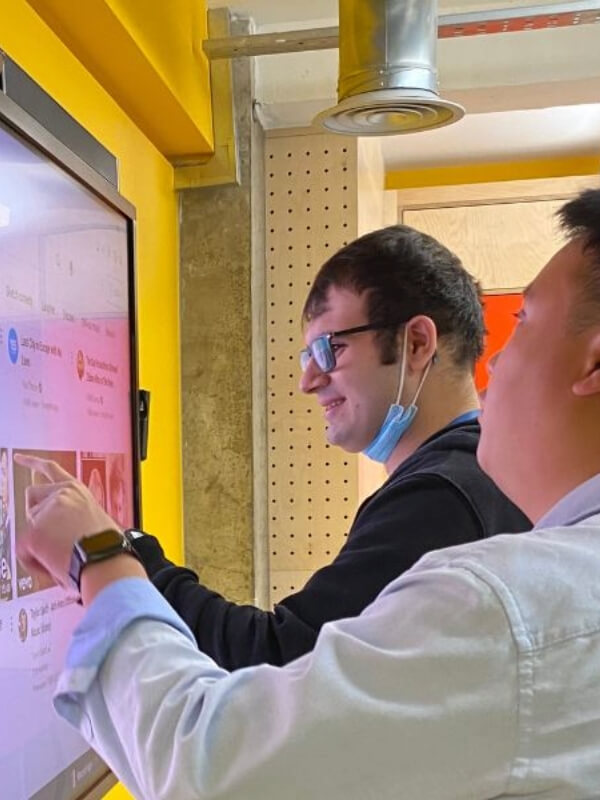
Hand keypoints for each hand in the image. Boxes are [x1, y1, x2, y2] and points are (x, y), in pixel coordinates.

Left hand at [15, 455, 120, 594]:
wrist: (105, 559)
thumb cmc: (103, 546)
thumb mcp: (92, 518)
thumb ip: (70, 513)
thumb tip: (54, 527)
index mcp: (76, 491)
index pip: (51, 469)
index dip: (32, 462)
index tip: (19, 458)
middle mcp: (61, 495)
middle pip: (32, 497)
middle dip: (36, 514)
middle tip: (53, 534)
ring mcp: (47, 512)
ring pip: (27, 526)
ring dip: (39, 540)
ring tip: (62, 551)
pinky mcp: (35, 532)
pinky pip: (23, 551)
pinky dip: (35, 562)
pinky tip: (54, 563)